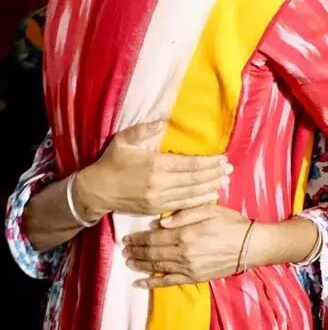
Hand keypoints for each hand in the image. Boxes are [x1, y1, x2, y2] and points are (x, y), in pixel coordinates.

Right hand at [75, 121, 230, 218]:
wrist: (95, 191)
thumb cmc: (110, 163)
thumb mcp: (123, 141)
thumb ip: (143, 130)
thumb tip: (163, 121)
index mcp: (155, 164)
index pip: (189, 164)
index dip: (209, 162)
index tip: (223, 158)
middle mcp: (159, 183)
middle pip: (194, 179)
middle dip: (214, 174)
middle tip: (230, 169)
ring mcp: (158, 198)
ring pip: (191, 193)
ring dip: (210, 187)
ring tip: (225, 181)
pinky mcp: (155, 208)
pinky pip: (182, 205)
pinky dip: (198, 201)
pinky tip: (210, 197)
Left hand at [122, 204, 249, 287]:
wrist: (252, 245)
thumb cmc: (233, 223)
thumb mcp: (211, 210)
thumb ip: (185, 214)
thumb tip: (160, 222)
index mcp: (186, 233)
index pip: (154, 237)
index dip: (138, 237)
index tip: (127, 236)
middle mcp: (183, 252)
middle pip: (152, 252)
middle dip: (135, 250)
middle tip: (124, 248)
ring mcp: (188, 267)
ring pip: (156, 266)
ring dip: (139, 264)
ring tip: (128, 261)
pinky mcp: (194, 277)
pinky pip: (168, 282)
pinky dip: (151, 283)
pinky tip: (139, 283)